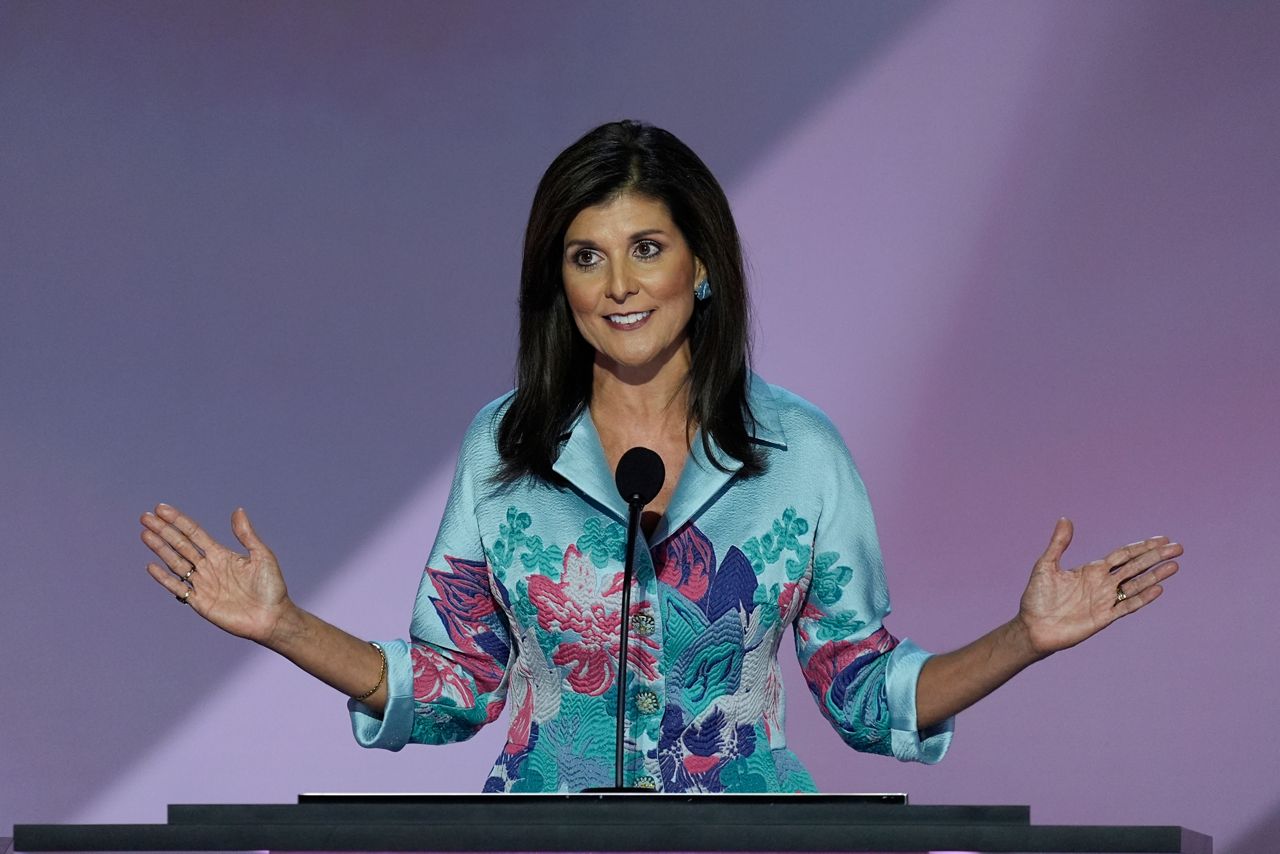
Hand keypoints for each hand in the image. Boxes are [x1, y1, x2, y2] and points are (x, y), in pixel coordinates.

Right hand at [141, 503, 292, 645]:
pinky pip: (177, 587)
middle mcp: (208, 567)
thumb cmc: (271, 586)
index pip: (194, 533)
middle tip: (145, 517)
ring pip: (175, 562)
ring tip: (145, 534)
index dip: (178, 521)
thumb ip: (246, 534)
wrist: (272, 617)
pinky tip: (151, 566)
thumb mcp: (262, 555)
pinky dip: (164, 578)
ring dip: (160, 548)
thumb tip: (237, 510)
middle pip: (180, 545)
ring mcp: (202, 584)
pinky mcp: (199, 602)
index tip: (161, 508)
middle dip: (163, 531)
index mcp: (221, 554)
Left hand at [1016, 518, 1180, 656]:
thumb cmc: (1037, 597)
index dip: (1142, 547)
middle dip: (1156, 557)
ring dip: (1155, 575)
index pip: (1123, 555)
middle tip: (1178, 547)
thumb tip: (1065, 519)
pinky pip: (1127, 606)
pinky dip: (1143, 598)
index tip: (1161, 539)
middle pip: (1135, 567)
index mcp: (1092, 570)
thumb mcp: (1046, 565)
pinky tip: (1158, 588)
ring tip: (1174, 565)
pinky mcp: (1104, 618)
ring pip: (1136, 585)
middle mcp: (1103, 583)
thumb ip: (1058, 544)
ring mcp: (1105, 600)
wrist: (1033, 627)